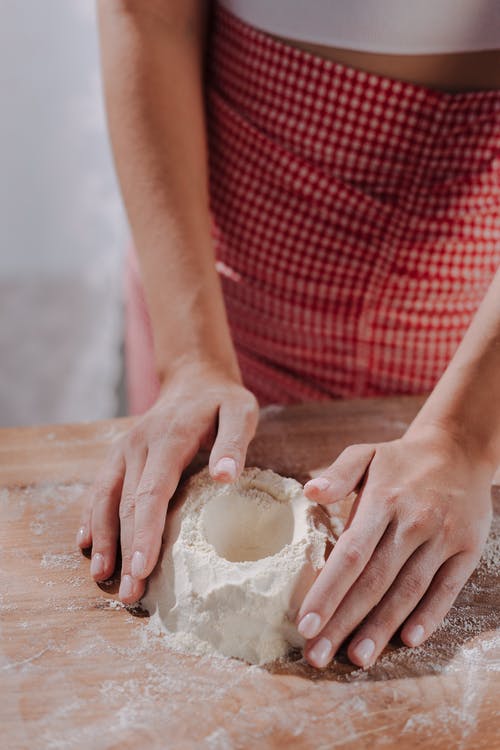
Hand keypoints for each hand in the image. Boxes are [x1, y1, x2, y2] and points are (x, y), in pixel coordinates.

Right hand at [76, 361, 257, 603]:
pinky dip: (92, 517)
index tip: (141, 567)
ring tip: (102, 576)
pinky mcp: (120, 455)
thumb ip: (234, 442)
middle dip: (125, 550)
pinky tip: (88, 544)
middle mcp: (138, 445)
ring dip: (102, 539)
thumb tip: (224, 477)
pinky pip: (100, 488)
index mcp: (168, 439)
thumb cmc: (222, 400)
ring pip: (105, 498)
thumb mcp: (240, 411)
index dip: (145, 532)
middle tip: (129, 594)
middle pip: (126, 505)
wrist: (194, 377)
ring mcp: (124, 450)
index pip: (151, 493)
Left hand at [296, 425, 493, 668]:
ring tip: (356, 657)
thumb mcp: (366, 453)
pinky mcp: (466, 551)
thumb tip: (310, 491)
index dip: (327, 591)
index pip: (351, 554)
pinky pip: (446, 589)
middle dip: (344, 621)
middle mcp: (413, 522)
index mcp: (383, 500)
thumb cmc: (401, 459)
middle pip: (374, 581)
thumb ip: (338, 473)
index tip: (305, 623)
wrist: (460, 449)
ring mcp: (442, 538)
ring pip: (408, 591)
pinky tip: (407, 640)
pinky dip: (429, 616)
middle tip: (317, 655)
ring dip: (382, 627)